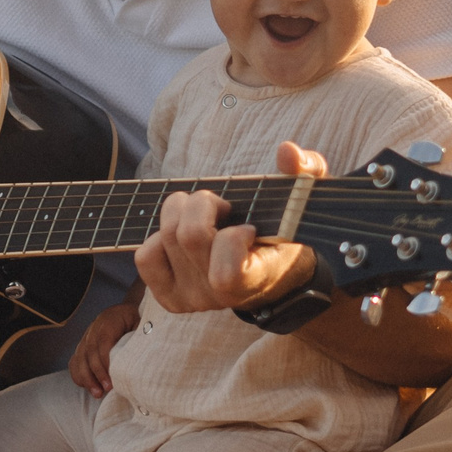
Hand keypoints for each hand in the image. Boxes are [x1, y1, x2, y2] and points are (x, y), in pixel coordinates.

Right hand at [69, 300, 139, 396]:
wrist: (128, 314)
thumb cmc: (138, 322)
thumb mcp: (142, 325)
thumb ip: (139, 338)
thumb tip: (141, 359)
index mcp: (109, 320)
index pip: (104, 340)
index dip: (107, 360)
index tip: (115, 377)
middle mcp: (94, 328)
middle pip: (89, 351)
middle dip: (97, 373)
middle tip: (107, 389)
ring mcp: (86, 338)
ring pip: (79, 358)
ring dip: (86, 378)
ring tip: (97, 394)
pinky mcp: (82, 347)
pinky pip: (74, 362)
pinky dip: (78, 376)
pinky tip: (88, 387)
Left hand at [136, 141, 328, 314]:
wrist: (269, 275)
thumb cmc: (283, 232)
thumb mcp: (301, 199)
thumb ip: (305, 172)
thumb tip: (287, 151)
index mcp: (256, 280)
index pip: (226, 270)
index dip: (233, 236)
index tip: (249, 227)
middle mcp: (220, 297)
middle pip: (188, 236)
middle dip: (202, 204)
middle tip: (221, 207)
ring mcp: (192, 299)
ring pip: (164, 238)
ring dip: (180, 211)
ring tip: (203, 216)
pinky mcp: (169, 296)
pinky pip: (145, 257)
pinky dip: (157, 236)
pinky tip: (180, 236)